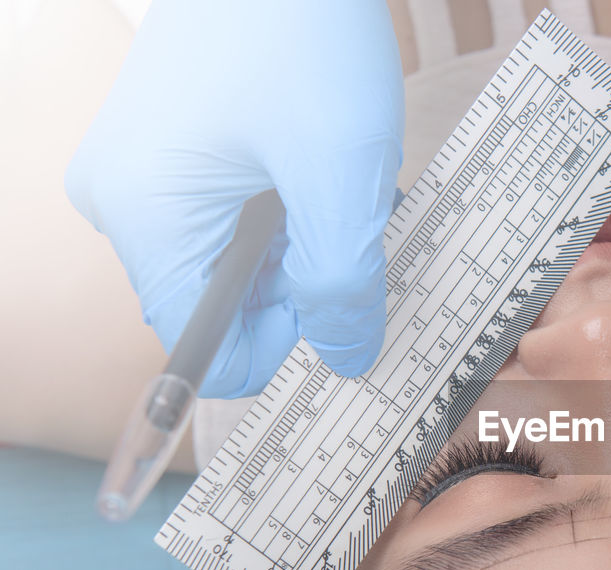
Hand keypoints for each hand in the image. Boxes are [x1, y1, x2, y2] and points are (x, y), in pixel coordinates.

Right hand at [66, 0, 404, 397]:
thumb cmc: (299, 34)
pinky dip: (282, 209)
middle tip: (348, 219)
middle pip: (223, 301)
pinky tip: (315, 167)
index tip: (338, 297)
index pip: (207, 347)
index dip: (284, 341)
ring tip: (334, 181)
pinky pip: (225, 216)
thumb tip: (347, 354)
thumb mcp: (340, 174)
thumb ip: (343, 281)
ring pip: (232, 259)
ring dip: (298, 241)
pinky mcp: (162, 149)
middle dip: (298, 281)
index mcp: (145, 217)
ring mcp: (137, 171)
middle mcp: (121, 202)